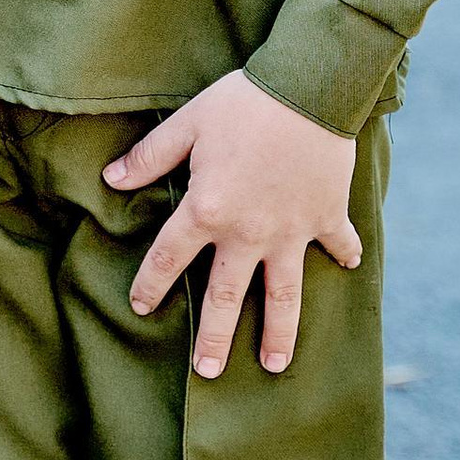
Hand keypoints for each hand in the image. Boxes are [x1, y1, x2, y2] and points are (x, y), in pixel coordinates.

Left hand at [105, 73, 361, 378]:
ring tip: (274, 365)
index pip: (169, 258)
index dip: (151, 284)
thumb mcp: (187, 123)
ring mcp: (291, 231)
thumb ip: (150, 157)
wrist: (310, 86)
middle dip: (215, 338)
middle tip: (207, 373)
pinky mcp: (327, 217)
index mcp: (207, 210)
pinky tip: (349, 268)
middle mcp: (248, 233)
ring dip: (279, 332)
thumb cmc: (242, 102)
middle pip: (226, 296)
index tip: (141, 307)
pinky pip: (338, 244)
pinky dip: (346, 254)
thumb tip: (111, 179)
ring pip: (283, 295)